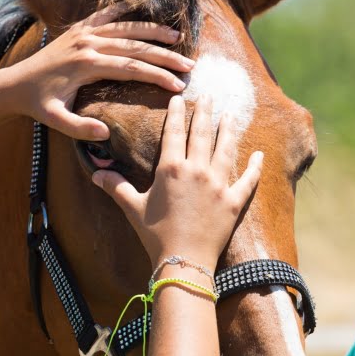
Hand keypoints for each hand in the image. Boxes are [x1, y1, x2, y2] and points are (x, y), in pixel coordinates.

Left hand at [1, 4, 194, 140]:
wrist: (15, 84)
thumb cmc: (37, 105)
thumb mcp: (55, 121)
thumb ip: (79, 129)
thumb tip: (106, 134)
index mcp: (86, 65)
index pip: (131, 68)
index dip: (157, 77)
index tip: (178, 86)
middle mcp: (87, 44)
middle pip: (135, 46)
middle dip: (165, 56)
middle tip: (189, 65)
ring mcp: (82, 33)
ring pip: (125, 28)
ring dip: (152, 32)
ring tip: (177, 36)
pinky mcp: (77, 29)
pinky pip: (105, 16)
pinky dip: (124, 13)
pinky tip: (142, 15)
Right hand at [91, 95, 262, 269]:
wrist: (184, 260)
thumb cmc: (155, 234)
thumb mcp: (132, 208)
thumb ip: (115, 187)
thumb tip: (95, 174)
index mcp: (171, 169)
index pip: (174, 133)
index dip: (176, 114)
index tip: (178, 98)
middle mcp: (197, 171)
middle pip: (202, 134)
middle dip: (205, 112)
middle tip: (208, 95)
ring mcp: (218, 185)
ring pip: (226, 149)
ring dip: (230, 129)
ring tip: (232, 114)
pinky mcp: (234, 202)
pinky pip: (248, 180)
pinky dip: (255, 166)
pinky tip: (259, 154)